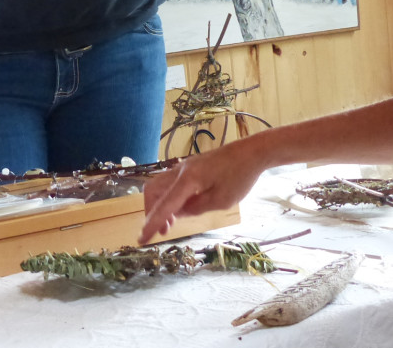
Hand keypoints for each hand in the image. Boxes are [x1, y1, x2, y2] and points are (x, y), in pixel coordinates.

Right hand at [139, 138, 264, 243]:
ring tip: (170, 224)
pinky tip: (180, 209)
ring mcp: (183, 167)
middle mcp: (180, 171)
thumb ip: (196, 208)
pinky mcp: (189, 167)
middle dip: (151, 213)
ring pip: (158, 186)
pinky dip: (168, 197)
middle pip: (152, 191)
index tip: (141, 240)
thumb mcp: (221, 201)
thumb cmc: (240, 177)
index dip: (151, 225)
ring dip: (159, 205)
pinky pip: (169, 183)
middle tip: (161, 231)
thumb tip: (178, 213)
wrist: (250, 152)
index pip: (163, 206)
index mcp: (187, 181)